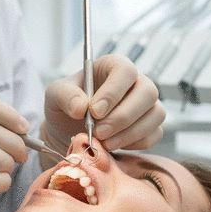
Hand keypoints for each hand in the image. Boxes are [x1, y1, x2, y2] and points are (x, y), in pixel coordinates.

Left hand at [42, 55, 164, 166]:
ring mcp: (145, 104)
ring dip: (130, 133)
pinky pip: (155, 134)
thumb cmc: (66, 104)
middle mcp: (134, 82)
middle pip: (148, 92)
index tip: (94, 112)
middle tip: (99, 132)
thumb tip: (80, 107)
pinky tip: (113, 145)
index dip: (113, 92)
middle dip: (123, 116)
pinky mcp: (150, 126)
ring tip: (103, 142)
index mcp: (112, 66)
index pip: (125, 71)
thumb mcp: (55, 95)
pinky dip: (135, 143)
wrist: (68, 128)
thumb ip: (65, 96)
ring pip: (156, 114)